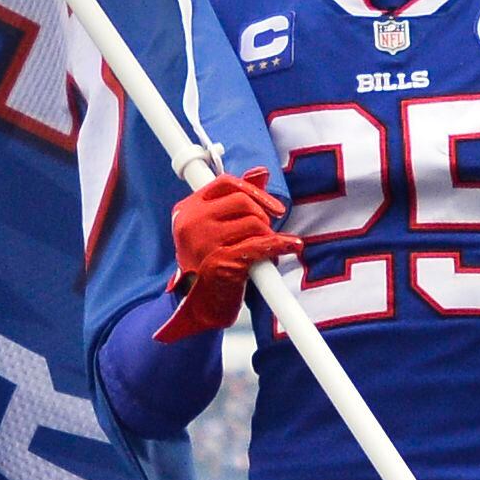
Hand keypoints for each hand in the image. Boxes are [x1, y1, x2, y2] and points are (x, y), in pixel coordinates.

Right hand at [155, 170, 297, 343]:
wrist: (198, 307)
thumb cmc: (209, 264)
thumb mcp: (217, 227)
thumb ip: (236, 198)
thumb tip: (261, 172)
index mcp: (187, 209)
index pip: (225, 183)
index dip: (254, 190)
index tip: (272, 206)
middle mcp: (191, 223)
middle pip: (242, 200)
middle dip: (263, 215)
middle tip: (267, 233)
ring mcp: (204, 243)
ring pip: (253, 223)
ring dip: (268, 236)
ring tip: (267, 250)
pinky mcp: (220, 262)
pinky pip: (260, 245)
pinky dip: (281, 245)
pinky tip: (292, 246)